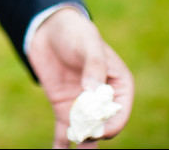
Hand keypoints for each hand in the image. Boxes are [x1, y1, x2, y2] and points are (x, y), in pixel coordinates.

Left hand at [28, 8, 133, 148]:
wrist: (49, 30)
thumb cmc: (76, 33)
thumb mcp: (88, 45)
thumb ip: (93, 66)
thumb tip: (93, 91)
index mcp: (119, 86)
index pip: (119, 113)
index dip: (109, 124)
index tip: (97, 129)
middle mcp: (103, 101)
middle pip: (103, 127)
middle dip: (94, 135)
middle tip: (82, 136)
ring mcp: (83, 108)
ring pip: (86, 135)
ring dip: (82, 145)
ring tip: (76, 149)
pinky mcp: (64, 109)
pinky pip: (64, 133)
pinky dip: (61, 146)